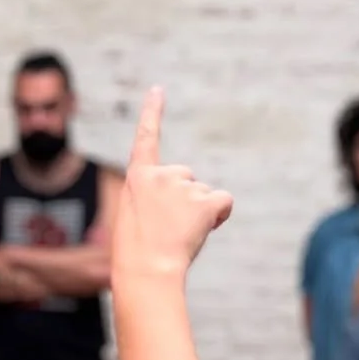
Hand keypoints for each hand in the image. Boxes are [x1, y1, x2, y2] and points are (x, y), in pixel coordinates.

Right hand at [112, 89, 231, 284]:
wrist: (146, 269)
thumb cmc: (137, 252)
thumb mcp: (136, 217)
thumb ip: (154, 200)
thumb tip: (182, 208)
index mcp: (137, 177)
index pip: (146, 138)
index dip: (152, 112)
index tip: (158, 90)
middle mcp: (161, 173)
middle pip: (187, 178)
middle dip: (185, 199)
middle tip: (169, 228)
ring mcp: (183, 185)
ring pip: (204, 194)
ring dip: (199, 213)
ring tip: (179, 235)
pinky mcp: (204, 200)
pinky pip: (223, 201)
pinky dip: (219, 215)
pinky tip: (203, 229)